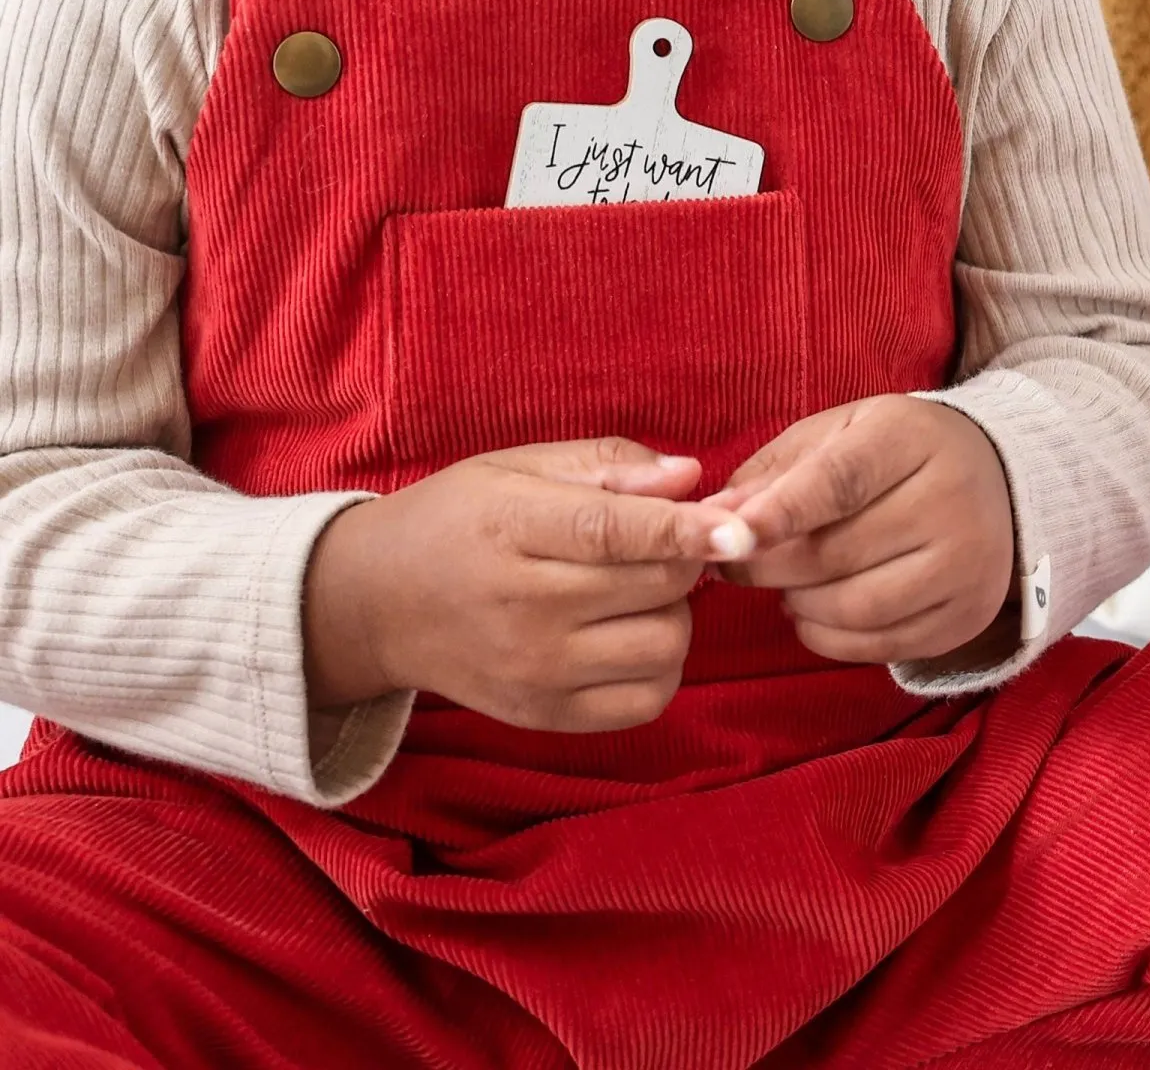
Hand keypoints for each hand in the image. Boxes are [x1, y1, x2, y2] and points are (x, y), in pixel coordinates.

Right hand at [303, 439, 754, 731]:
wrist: (378, 604)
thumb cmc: (452, 521)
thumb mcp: (512, 469)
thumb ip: (604, 466)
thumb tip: (690, 475)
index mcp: (511, 528)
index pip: (612, 531)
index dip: (684, 529)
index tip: (738, 528)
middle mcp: (524, 608)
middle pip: (655, 586)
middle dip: (683, 557)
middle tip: (661, 543)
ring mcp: (536, 671)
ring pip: (664, 645)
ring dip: (675, 612)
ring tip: (638, 591)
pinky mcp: (545, 715)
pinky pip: (646, 700)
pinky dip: (660, 665)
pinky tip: (629, 635)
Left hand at [712, 396, 1013, 663]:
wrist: (996, 482)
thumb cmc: (888, 454)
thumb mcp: (832, 435)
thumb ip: (771, 472)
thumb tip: (718, 516)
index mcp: (909, 438)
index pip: (838, 481)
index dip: (778, 513)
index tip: (728, 534)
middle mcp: (950, 501)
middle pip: (837, 552)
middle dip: (767, 565)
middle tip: (732, 563)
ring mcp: (967, 565)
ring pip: (855, 606)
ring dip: (797, 603)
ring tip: (781, 584)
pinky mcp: (968, 617)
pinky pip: (879, 645)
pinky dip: (827, 636)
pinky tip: (812, 609)